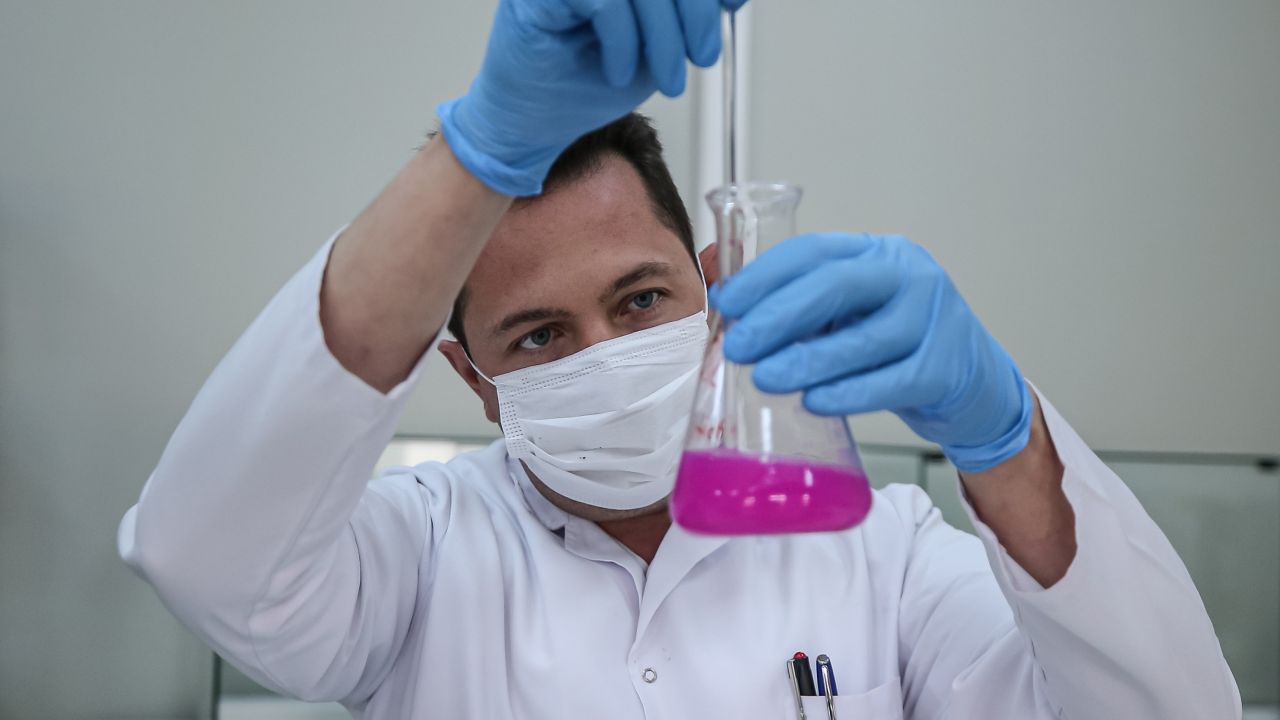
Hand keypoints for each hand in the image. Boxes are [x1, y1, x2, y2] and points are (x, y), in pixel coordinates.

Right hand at [439, 0, 744, 196]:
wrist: (530, 127)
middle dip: (694, 13)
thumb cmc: (582, 87)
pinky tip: (618, 70)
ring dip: (663, 36)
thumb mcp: (656, 50)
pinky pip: (603, 1)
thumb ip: (684, 18)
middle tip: (701, 56)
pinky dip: (623, 41)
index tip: (733, 3)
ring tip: (665, 78)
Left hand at [711, 233, 1032, 472]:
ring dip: (808, 360)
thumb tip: (718, 283)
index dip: (765, 275)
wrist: (975, 386)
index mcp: (878, 254)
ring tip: (766, 378)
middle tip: (739, 344)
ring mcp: (934, 321)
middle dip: (779, 315)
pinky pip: (890, 382)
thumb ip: (790, 300)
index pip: (815, 251)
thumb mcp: (846, 314)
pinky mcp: (946, 370)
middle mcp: (910, 277)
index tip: (727, 301)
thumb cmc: (897, 345)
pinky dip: (848, 394)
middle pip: (837, 286)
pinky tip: (814, 402)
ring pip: (863, 339)